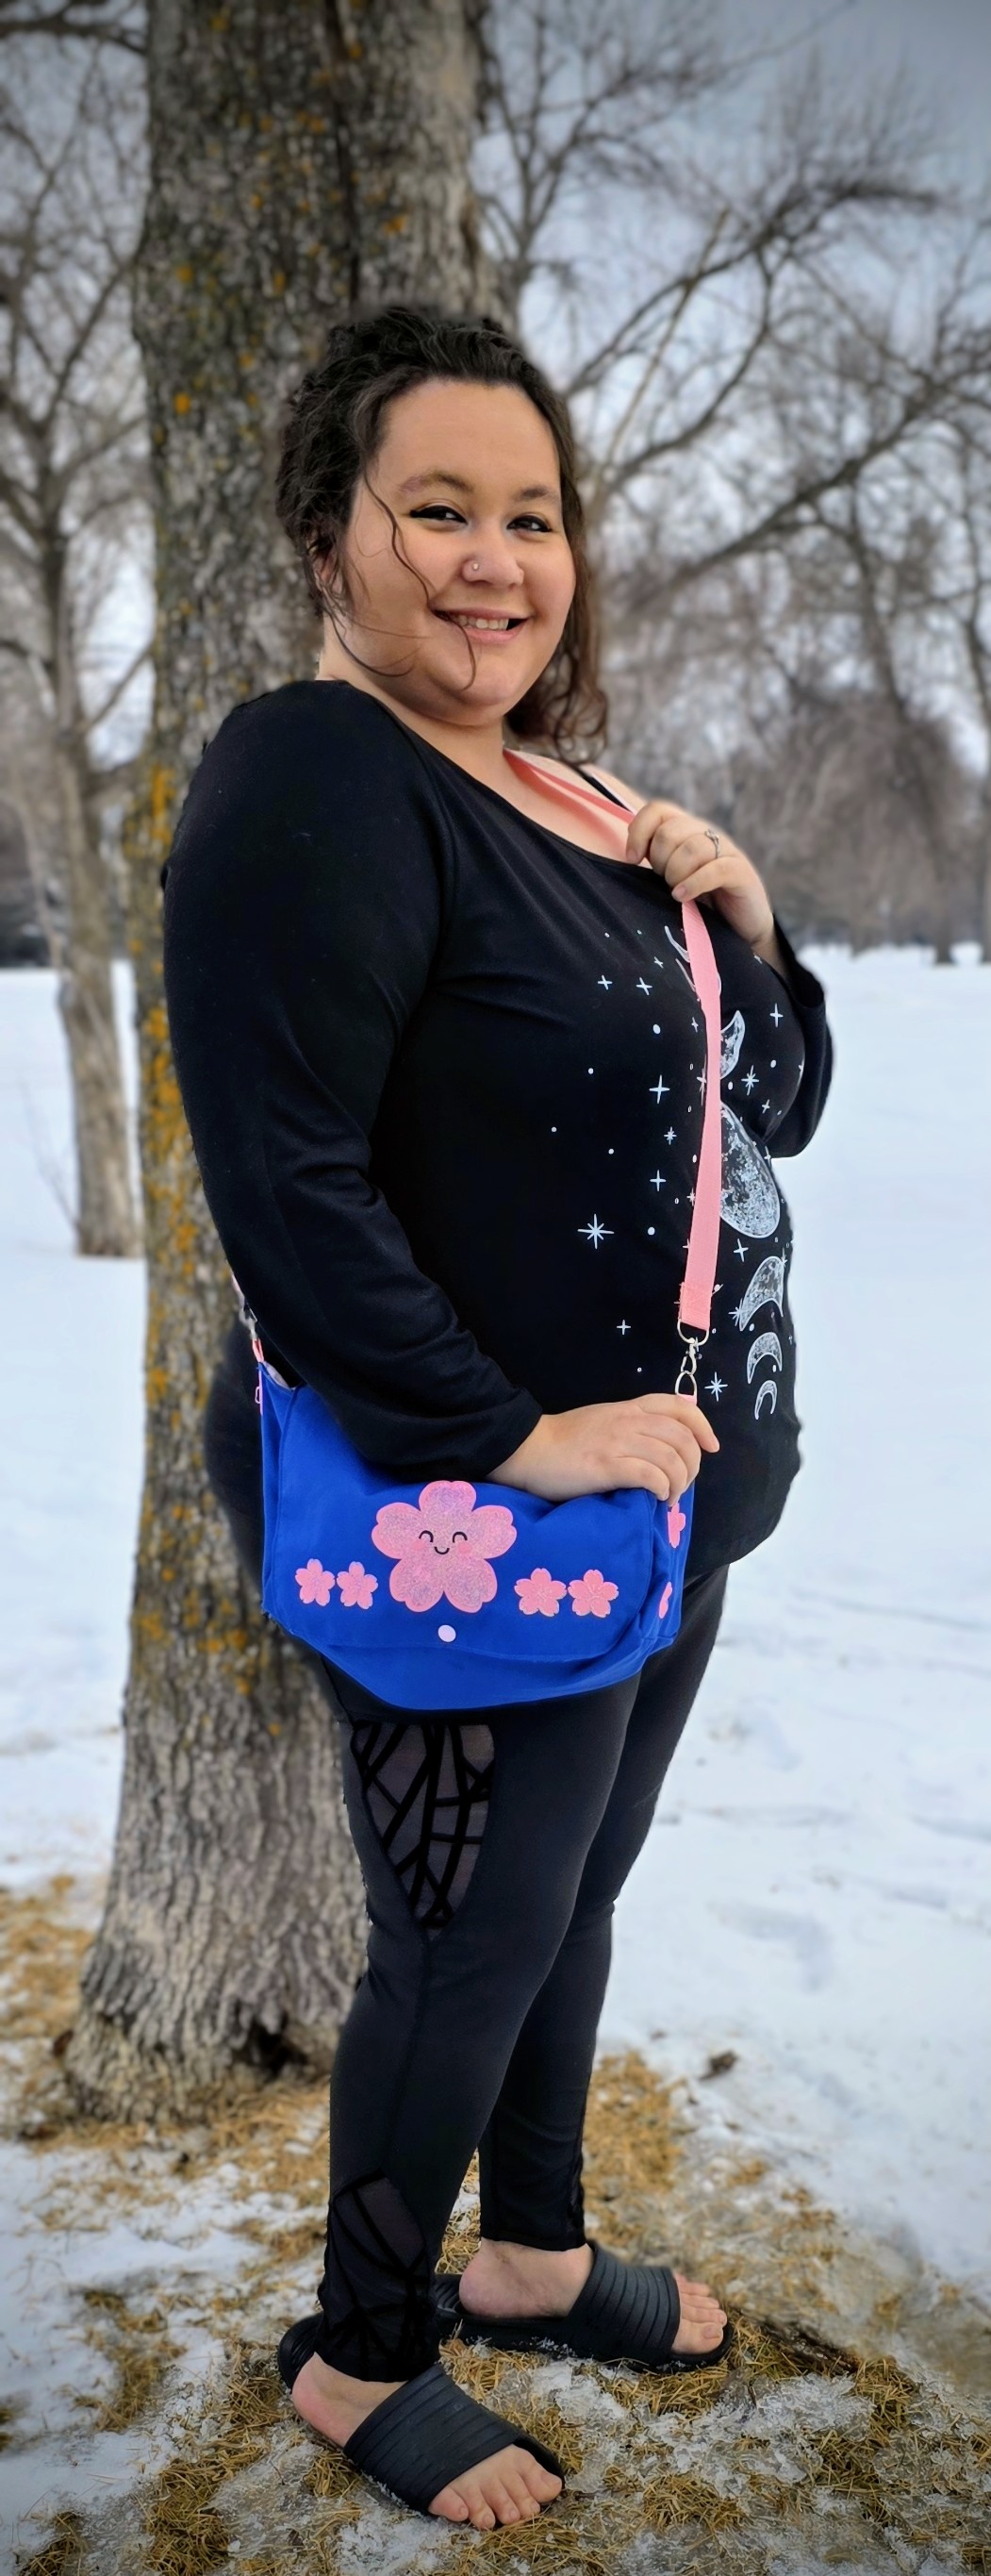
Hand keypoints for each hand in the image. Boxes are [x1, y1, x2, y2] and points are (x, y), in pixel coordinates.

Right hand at [489, 1392, 718, 1506]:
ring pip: (671, 1459)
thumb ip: (633, 1427)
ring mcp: (618, 1442)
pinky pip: (650, 1476)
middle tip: (682, 1486)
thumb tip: (662, 1450)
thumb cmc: (565, 1441)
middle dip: (693, 1466)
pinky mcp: (606, 1466)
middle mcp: (629, 1421)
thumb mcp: (605, 1420)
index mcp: (630, 1408)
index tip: (711, 1446)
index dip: (703, 1426)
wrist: (528, 1449)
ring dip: (679, 1484)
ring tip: (668, 1499)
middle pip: (683, 1438)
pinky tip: (655, 1498)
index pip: (680, 1407)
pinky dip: (662, 1489)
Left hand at [625, 797, 774, 952]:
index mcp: (687, 831)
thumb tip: (630, 854)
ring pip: (691, 848)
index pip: (658, 810)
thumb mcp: (672, 880)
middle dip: (659, 860)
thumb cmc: (702, 904)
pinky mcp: (741, 872)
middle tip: (664, 883)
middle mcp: (706, 834)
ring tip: (675, 893)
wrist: (741, 928)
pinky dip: (693, 883)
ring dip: (675, 873)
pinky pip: (715, 869)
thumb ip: (656, 863)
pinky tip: (682, 897)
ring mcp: (726, 851)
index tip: (632, 859)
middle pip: (670, 831)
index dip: (640, 831)